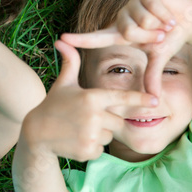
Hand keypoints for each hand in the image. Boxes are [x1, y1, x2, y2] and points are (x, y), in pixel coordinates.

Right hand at [22, 41, 155, 161]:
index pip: (121, 97)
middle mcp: (94, 116)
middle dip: (107, 120)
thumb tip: (62, 40)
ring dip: (99, 134)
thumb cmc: (53, 105)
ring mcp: (91, 135)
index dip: (140, 98)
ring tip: (79, 129)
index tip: (155, 100)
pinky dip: (92, 147)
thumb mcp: (63, 84)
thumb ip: (71, 63)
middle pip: (117, 120)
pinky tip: (76, 140)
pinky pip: (101, 149)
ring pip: (109, 136)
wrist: (36, 133)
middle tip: (86, 118)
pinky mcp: (89, 151)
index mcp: (91, 97)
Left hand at [61, 0, 191, 96]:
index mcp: (120, 33)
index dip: (80, 39)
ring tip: (164, 24)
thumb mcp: (158, 58)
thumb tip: (153, 99)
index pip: (97, 37)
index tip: (61, 40)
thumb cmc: (169, 38)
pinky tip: (169, 15)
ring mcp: (132, 3)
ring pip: (141, 21)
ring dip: (159, 26)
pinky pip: (153, 10)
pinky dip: (165, 16)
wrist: (189, 20)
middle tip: (160, 35)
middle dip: (149, 37)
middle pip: (127, 31)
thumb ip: (152, 75)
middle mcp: (122, 16)